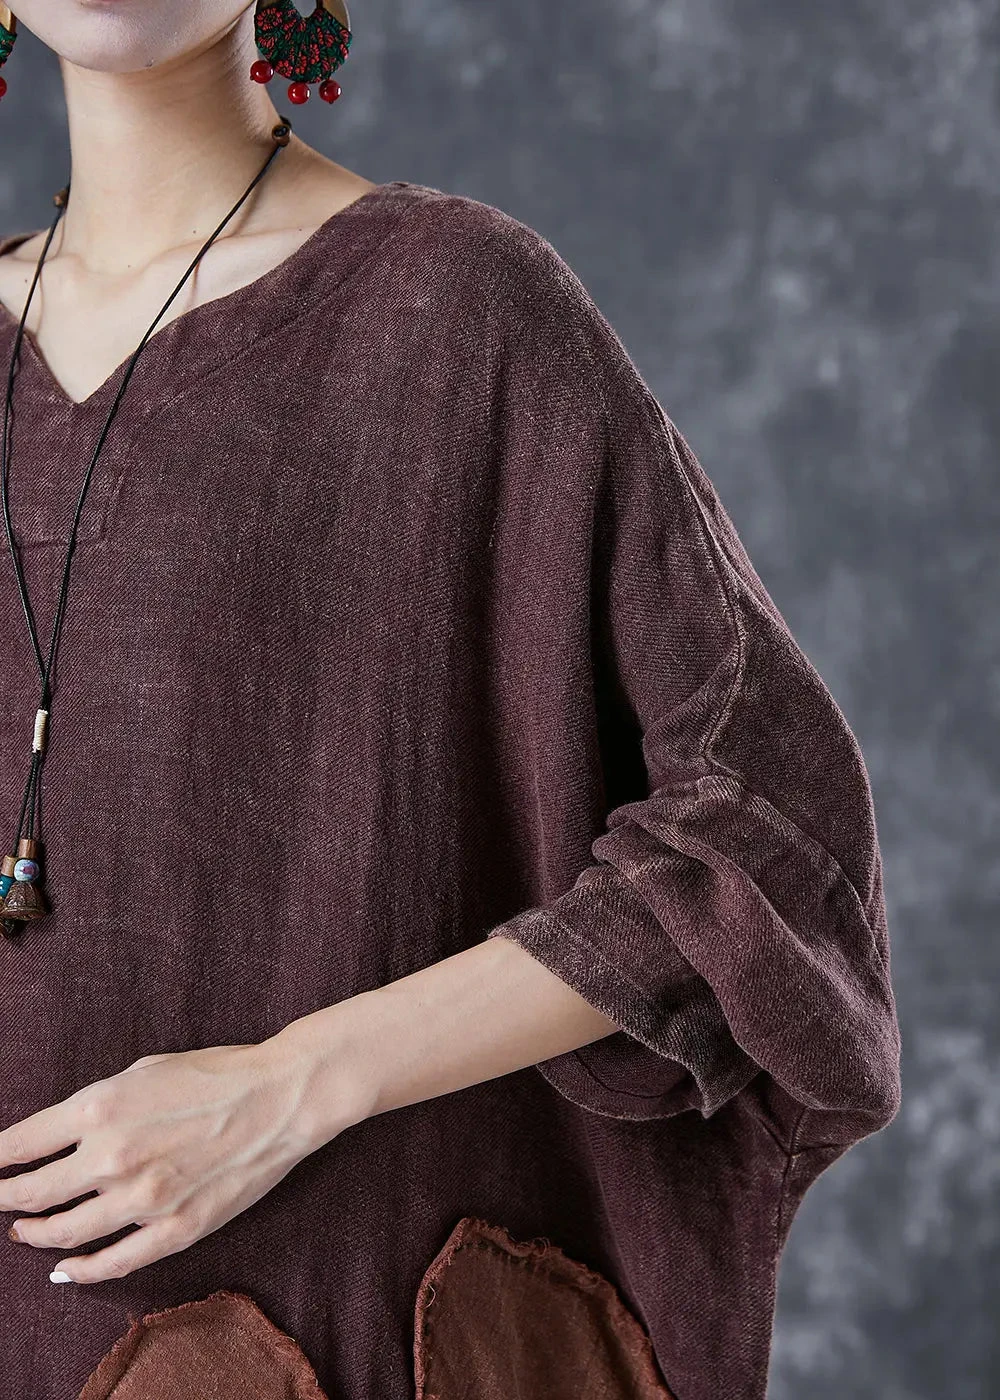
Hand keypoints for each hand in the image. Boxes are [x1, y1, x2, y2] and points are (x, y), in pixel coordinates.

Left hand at [0, 1039, 341, 1283]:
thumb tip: (59, 1133)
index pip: (21, 1144)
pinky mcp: (174, 1228)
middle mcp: (112, 1155)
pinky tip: (64, 1267)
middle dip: (4, 1198)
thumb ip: (97, 1105)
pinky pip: (112, 1262)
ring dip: (35, 1233)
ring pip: (64, 1232)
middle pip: (32, 1193)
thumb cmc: (216, 1074)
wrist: (281, 1097)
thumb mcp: (144, 1070)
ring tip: (23, 1230)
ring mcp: (142, 1198)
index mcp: (100, 1107)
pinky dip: (79, 1269)